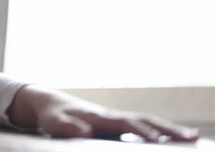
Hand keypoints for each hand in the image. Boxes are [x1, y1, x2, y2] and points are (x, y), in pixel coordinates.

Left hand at [8, 85, 199, 141]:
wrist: (49, 102)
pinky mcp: (116, 123)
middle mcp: (111, 116)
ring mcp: (115, 118)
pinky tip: (175, 139)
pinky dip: (160, 131)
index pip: (125, 125)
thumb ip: (67, 127)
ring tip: (193, 138)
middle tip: (192, 138)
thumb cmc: (52, 115)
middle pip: (144, 121)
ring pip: (147, 122)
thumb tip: (85, 132)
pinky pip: (143, 126)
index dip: (141, 132)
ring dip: (169, 129)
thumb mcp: (53, 122)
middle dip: (167, 129)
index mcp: (98, 117)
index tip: (157, 141)